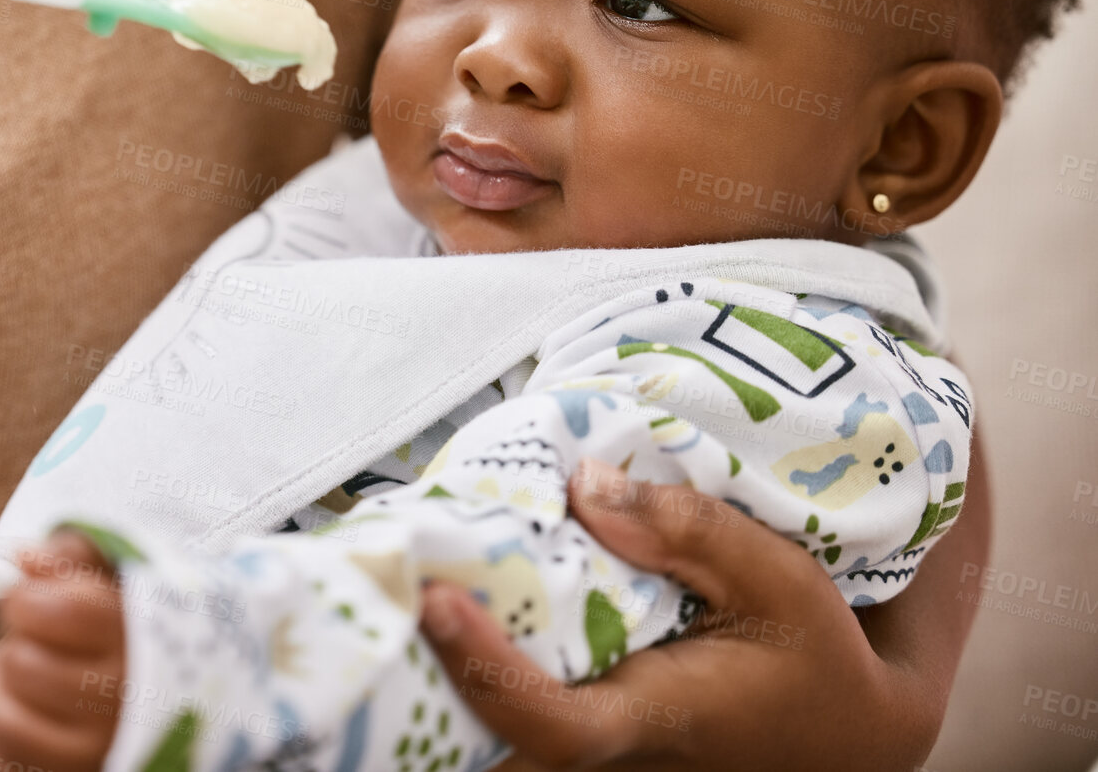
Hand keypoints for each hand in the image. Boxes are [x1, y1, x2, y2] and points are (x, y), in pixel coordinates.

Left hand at [0, 531, 125, 771]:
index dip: (24, 599)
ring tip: (8, 674)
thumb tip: (25, 561)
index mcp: (139, 635)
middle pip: (26, 666)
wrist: (147, 686)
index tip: (22, 598)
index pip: (66, 612)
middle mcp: (125, 697)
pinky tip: (4, 706)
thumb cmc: (118, 620)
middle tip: (24, 640)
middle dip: (12, 645)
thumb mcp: (110, 573)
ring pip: (7, 722)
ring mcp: (98, 745)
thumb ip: (72, 555)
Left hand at [420, 458, 965, 771]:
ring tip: (402, 556)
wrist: (841, 726)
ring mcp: (585, 746)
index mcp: (655, 718)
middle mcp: (605, 748)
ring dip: (434, 648)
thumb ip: (686, 529)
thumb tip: (582, 483)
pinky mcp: (577, 720)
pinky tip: (448, 573)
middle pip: (486, 728)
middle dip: (426, 655)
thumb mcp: (777, 579)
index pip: (554, 725)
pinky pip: (502, 692)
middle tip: (386, 557)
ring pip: (482, 720)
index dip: (485, 670)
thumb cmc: (811, 653)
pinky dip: (466, 641)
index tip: (437, 600)